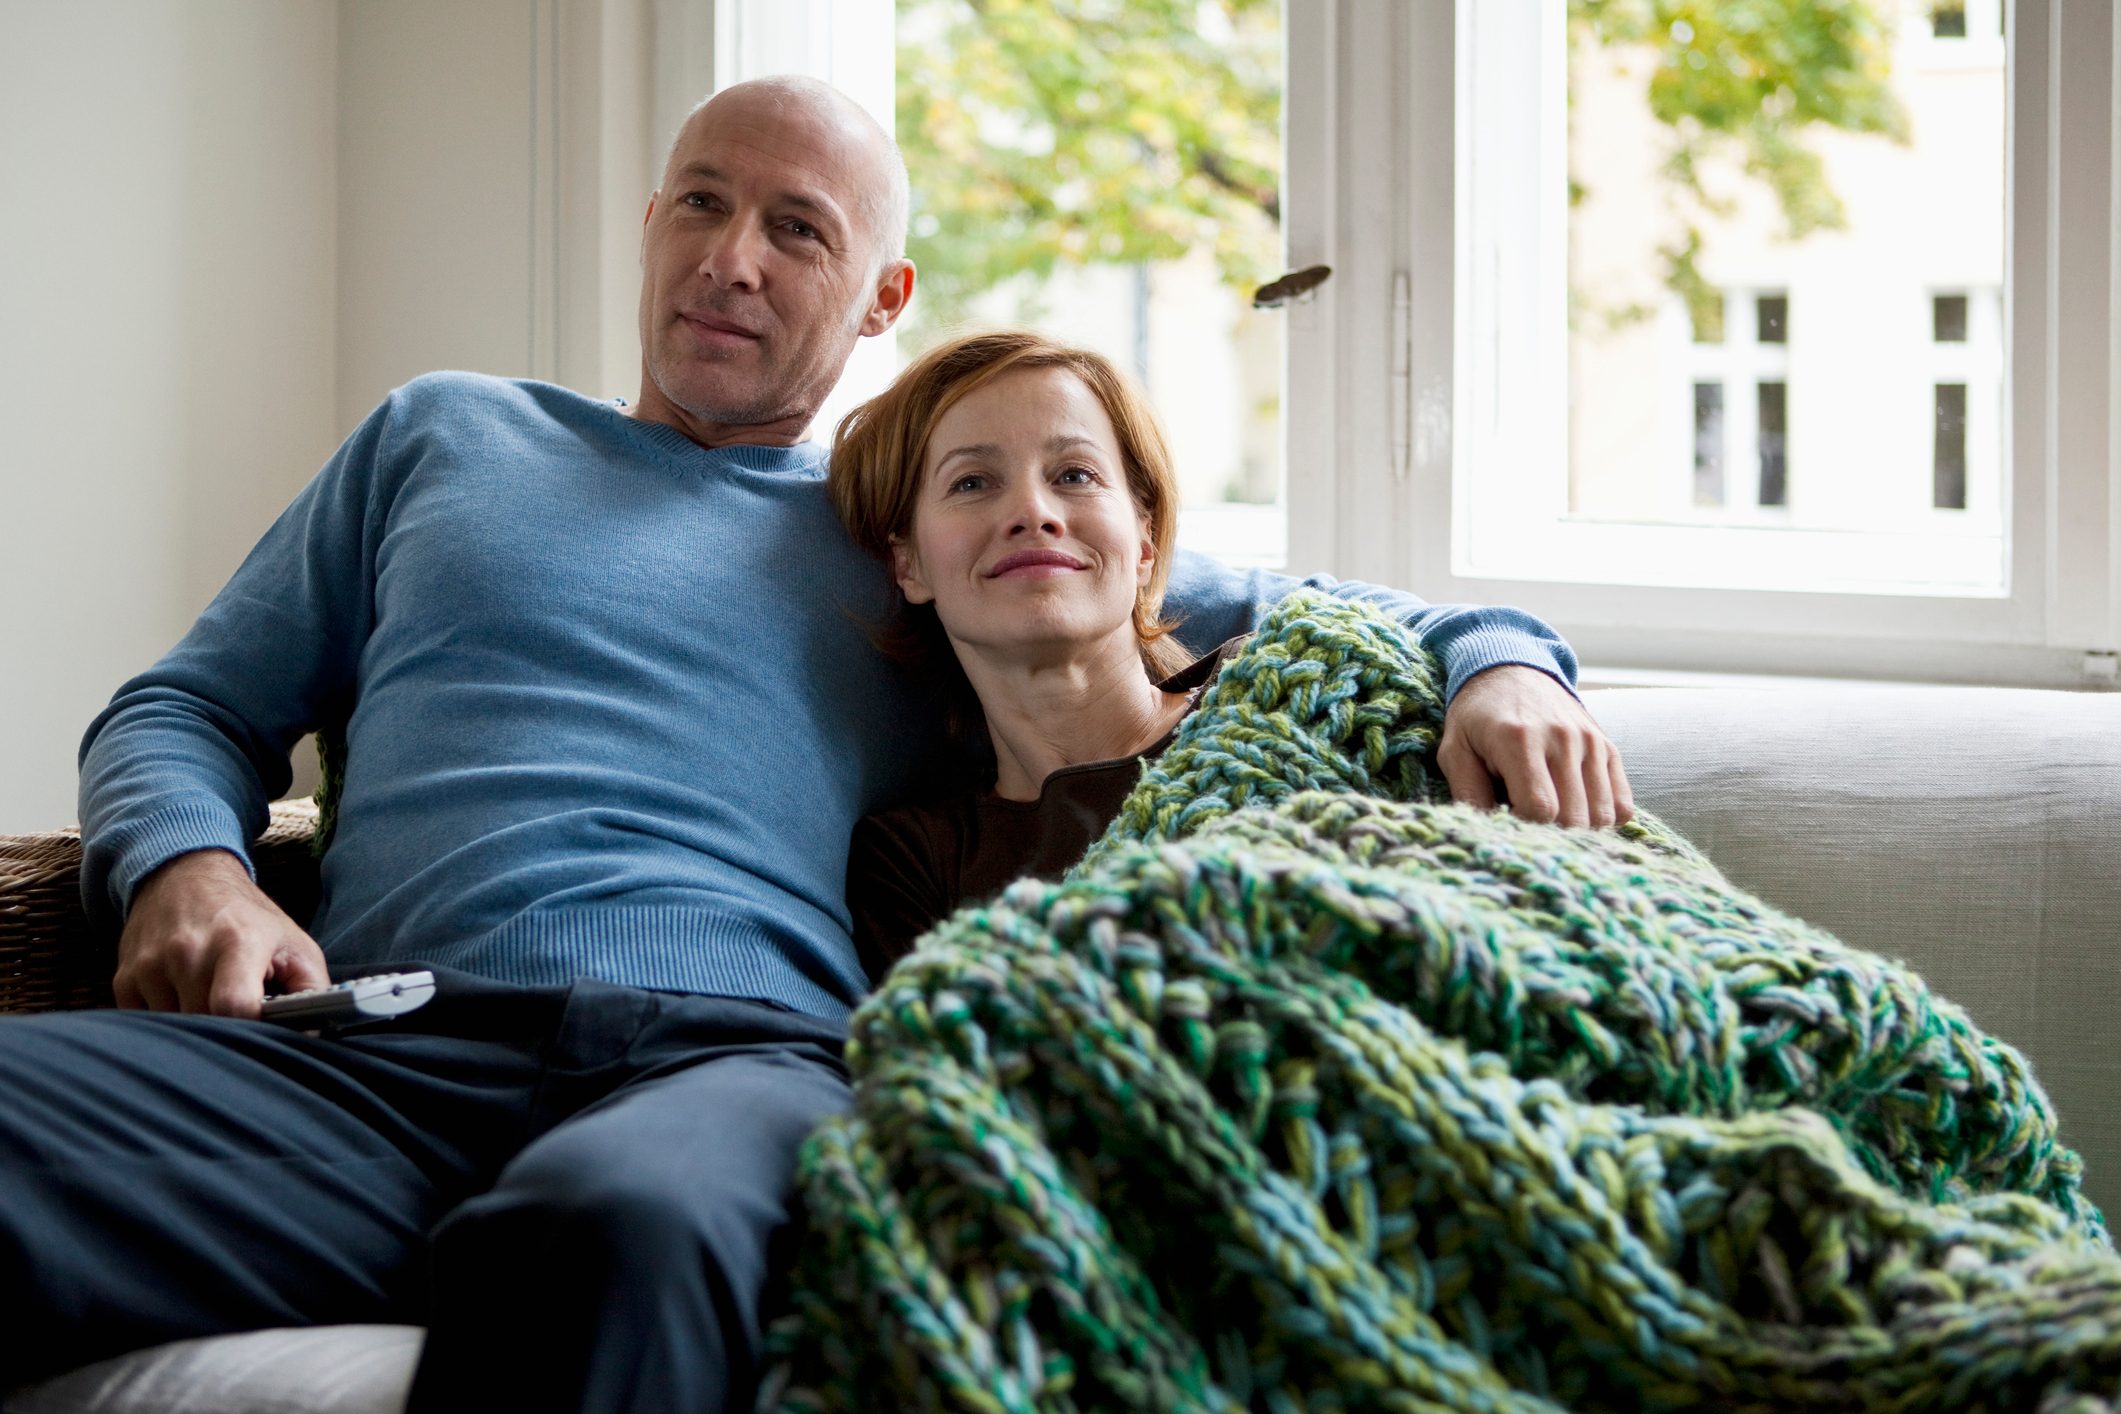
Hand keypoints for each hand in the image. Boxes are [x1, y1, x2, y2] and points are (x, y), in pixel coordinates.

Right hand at [115, 849, 329, 1017]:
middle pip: (206, 1024)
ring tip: (212, 996)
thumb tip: (315, 1033)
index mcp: (237, 942)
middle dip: (228, 1029)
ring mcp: (150, 966)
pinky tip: (184, 995)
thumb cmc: (248, 918)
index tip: (261, 1029)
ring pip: (176, 1029)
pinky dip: (169, 1020)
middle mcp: (187, 951)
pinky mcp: (124, 979)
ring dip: (196, 1025)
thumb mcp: (294, 944)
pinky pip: (148, 1024)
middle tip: (242, 1012)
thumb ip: (312, 989)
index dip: (250, 1029)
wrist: (184, 878)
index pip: (234, 1007)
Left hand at [1437, 665, 1633, 827]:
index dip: (1524, 828)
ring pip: (1602, 815)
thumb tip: (1485, 833)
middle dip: (1551, 835)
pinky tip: (1576, 811)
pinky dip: (1603, 819)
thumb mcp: (1455, 749)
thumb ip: (1467, 792)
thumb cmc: (1477, 717)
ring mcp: (1591, 742)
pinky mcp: (1608, 747)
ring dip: (1579, 830)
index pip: (1540, 809)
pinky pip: (1623, 805)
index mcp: (1519, 739)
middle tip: (1528, 825)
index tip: (1507, 820)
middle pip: (1574, 818)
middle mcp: (1563, 739)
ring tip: (1551, 818)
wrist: (1511, 670)